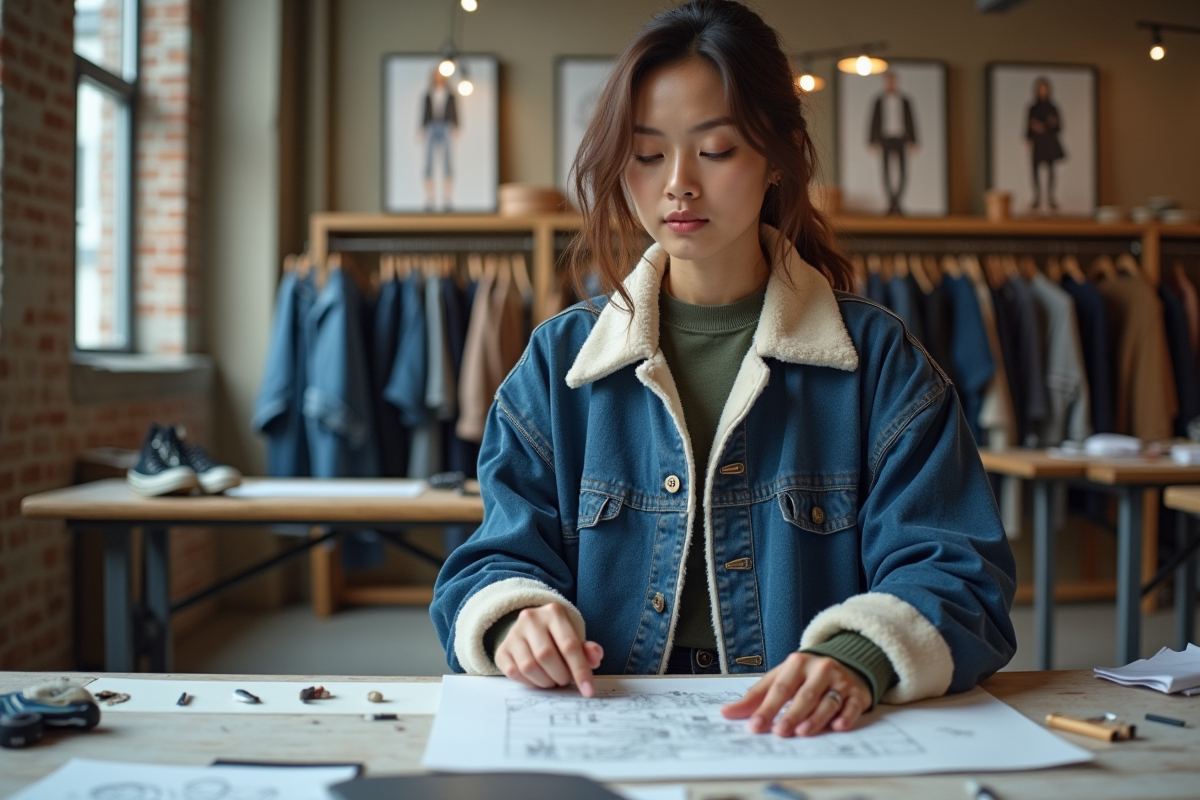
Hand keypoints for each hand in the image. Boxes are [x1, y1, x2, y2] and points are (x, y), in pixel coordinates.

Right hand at [494, 603, 603, 696]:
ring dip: (545, 681)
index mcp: (554, 612)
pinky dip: (530, 682)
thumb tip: (595, 657)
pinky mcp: (502, 649)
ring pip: (529, 666)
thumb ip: (587, 650)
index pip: (569, 645)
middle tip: (565, 680)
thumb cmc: (558, 637)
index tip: (588, 691)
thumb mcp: (575, 638)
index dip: (580, 671)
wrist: (531, 630)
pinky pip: (514, 673)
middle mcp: (531, 618)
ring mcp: (513, 633)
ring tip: (552, 680)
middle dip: (560, 675)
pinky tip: (538, 679)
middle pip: (546, 656)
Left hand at [720, 652, 871, 736]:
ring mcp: (840, 681)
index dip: (767, 708)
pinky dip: (846, 716)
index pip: (779, 688)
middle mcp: (820, 669)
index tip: (755, 726)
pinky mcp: (857, 693)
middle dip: (791, 714)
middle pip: (803, 695)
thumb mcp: (780, 679)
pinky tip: (838, 726)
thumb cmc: (805, 676)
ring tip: (802, 732)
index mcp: (797, 663)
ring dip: (815, 718)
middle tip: (779, 732)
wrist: (846, 662)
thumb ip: (756, 697)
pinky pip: (852, 705)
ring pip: (827, 701)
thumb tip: (726, 713)